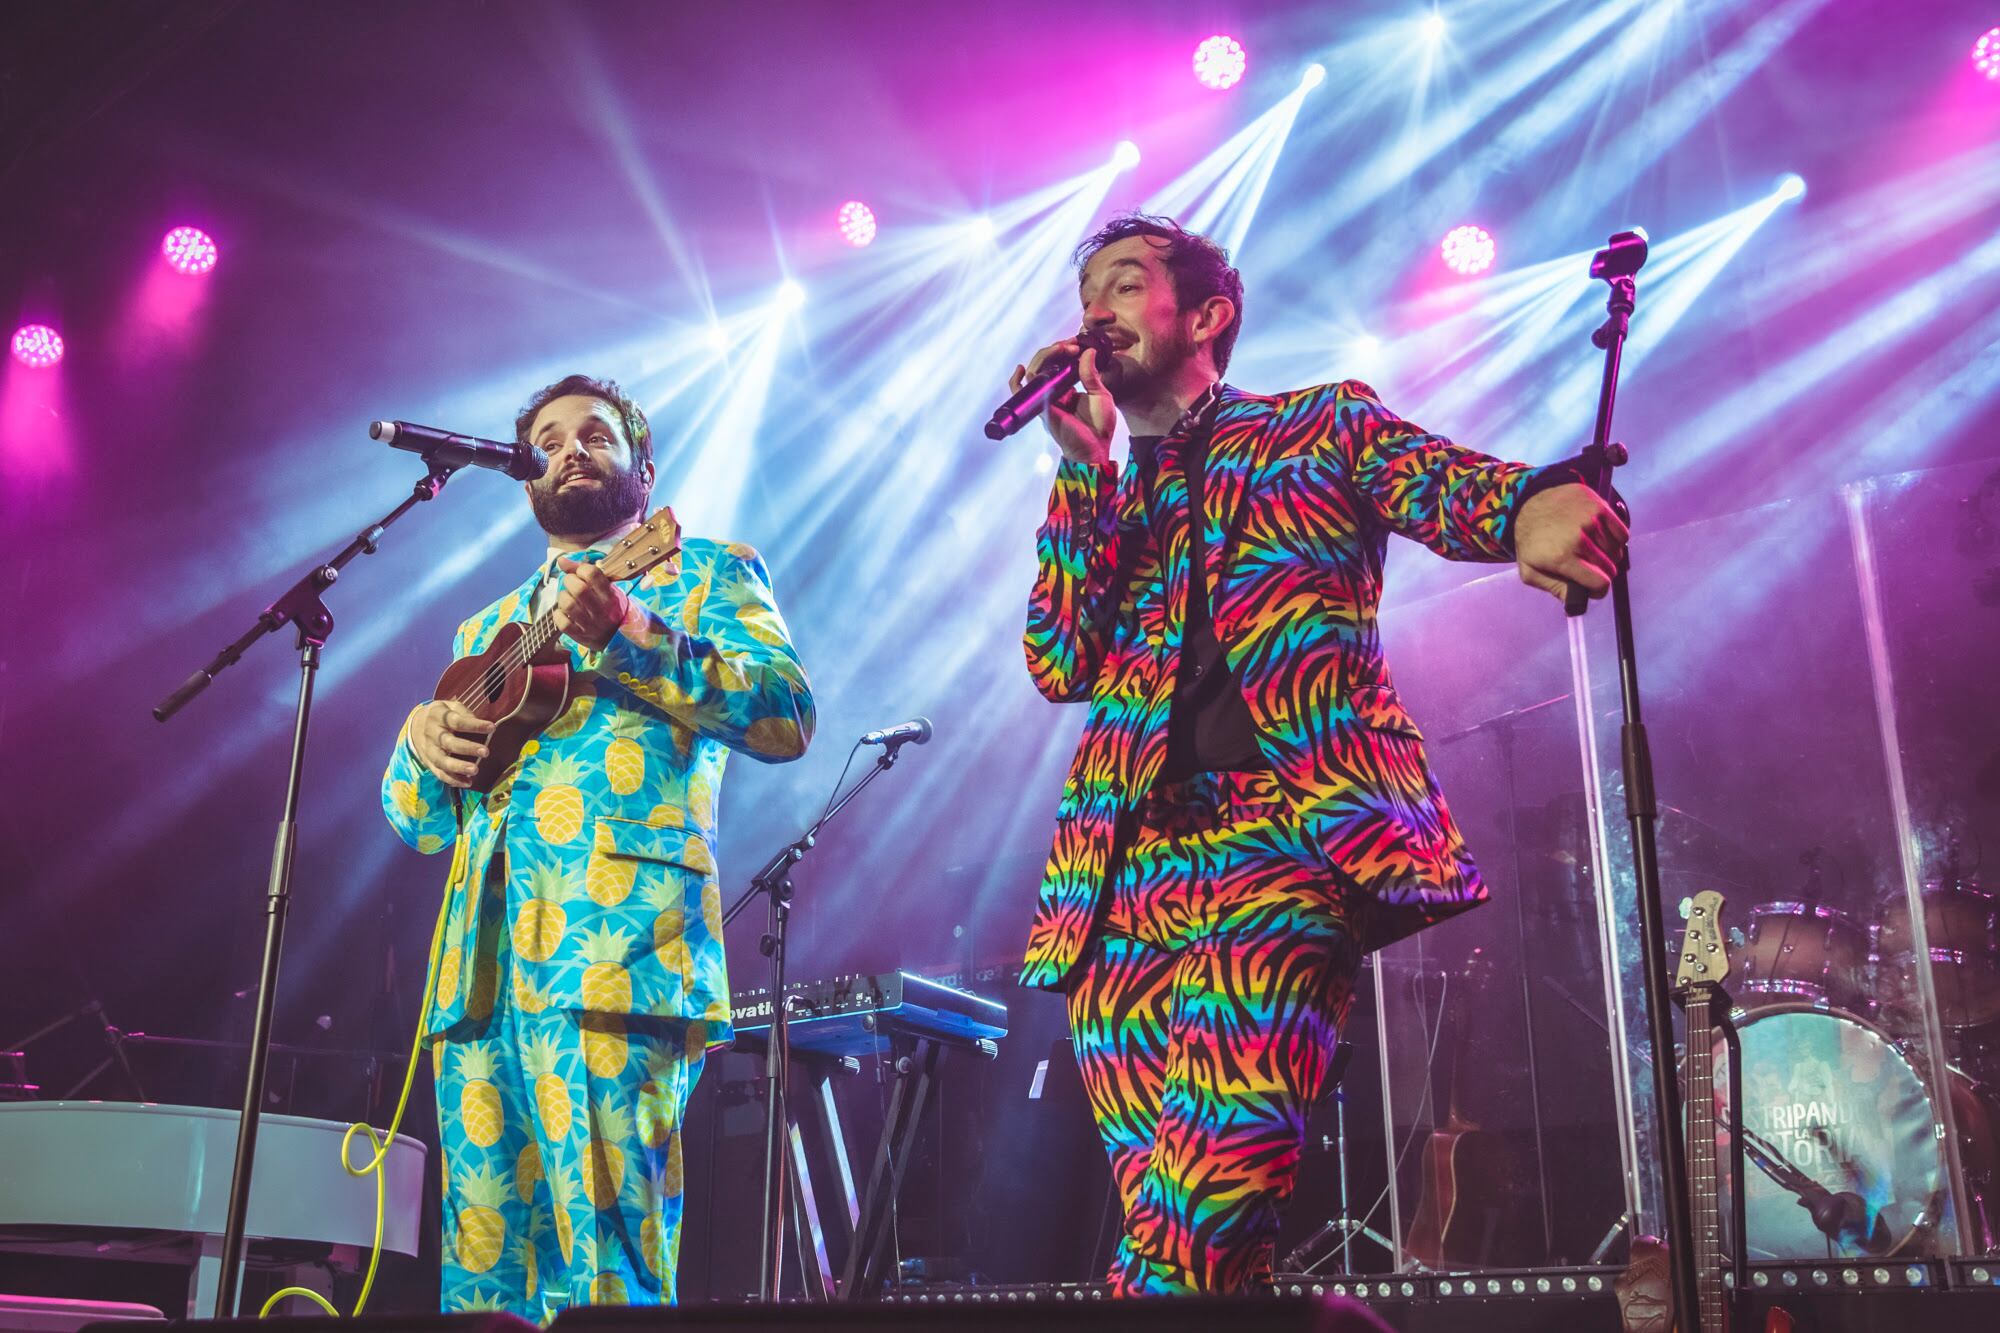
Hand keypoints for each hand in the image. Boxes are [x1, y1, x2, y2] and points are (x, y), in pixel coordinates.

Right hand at [410, 699, 495, 787]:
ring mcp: (429, 749)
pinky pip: (439, 773)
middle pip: (448, 742)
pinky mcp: (428, 762)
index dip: (474, 725)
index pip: (456, 721)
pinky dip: (453, 780)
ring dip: (458, 767)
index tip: (492, 727)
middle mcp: (431, 733)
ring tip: (475, 770)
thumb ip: (465, 714)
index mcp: (437, 716)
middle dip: (467, 748)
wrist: (416, 725)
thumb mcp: (450, 706)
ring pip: (441, 761)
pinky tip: (468, 783)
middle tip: (485, 752)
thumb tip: (481, 726)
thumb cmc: (442, 715)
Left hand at [552, 556, 629, 652]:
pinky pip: (562, 623)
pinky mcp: (580, 636)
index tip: (581, 573)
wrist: (617, 637)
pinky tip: (564, 613)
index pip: (592, 574)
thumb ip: (583, 572)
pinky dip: (558, 615)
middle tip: (571, 584)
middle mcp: (601, 609)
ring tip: (567, 598)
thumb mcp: (605, 588)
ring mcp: (591, 624)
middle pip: (578, 588)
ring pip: (568, 604)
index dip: (581, 569)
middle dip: (569, 581)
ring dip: (563, 598)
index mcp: (609, 595)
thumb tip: (561, 561)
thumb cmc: (608, 608)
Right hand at [1011, 338, 1115, 468]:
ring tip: (1062, 349)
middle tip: (1072, 345)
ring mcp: (1044, 399)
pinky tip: (1021, 368)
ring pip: (1033, 371)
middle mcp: (1053, 391)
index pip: (1058, 363)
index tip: (1077, 342)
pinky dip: (1016, 381)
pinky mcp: (1040, 407)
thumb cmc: (1099, 426)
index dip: (1064, 350)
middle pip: (1044, 363)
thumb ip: (1091, 374)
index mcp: (1067, 387)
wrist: (1095, 448)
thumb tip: (1088, 351)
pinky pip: (1021, 392)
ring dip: (1046, 355)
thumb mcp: (1100, 394)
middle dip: (1056, 349)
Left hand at [1515, 483, 1628, 602]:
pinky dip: (1616, 540)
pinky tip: (1600, 538)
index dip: (1599, 590)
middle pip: (1610, 568)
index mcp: (1561, 558)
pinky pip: (1622, 533)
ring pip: (1616, 551)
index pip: (1600, 583)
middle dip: (1602, 572)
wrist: (1527, 504)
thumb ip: (1554, 589)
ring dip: (1608, 555)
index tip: (1594, 588)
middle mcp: (1578, 539)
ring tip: (1591, 550)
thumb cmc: (1530, 541)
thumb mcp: (1531, 571)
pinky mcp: (1599, 506)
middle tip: (1588, 567)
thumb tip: (1577, 603)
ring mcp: (1591, 520)